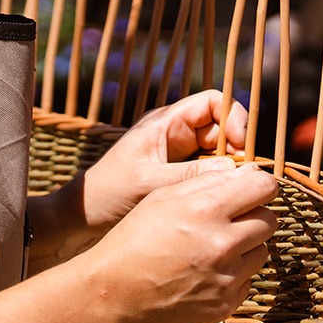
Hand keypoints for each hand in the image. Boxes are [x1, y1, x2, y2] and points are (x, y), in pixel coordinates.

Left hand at [79, 90, 250, 231]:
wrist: (79, 220)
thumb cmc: (106, 195)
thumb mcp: (149, 184)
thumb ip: (191, 175)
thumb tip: (236, 170)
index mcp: (166, 122)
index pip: (214, 102)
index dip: (234, 118)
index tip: (240, 147)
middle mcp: (175, 134)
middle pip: (222, 129)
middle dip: (236, 149)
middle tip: (242, 177)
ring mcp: (178, 156)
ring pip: (219, 154)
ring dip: (230, 169)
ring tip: (233, 191)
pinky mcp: (178, 178)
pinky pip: (208, 174)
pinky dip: (219, 184)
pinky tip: (220, 201)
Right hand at [80, 162, 278, 322]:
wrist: (113, 293)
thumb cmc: (135, 239)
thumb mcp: (164, 197)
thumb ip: (209, 181)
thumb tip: (253, 172)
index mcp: (207, 210)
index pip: (264, 187)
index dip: (259, 186)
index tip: (251, 191)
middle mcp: (222, 244)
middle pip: (269, 221)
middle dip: (253, 217)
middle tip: (227, 222)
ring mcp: (226, 278)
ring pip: (261, 252)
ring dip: (245, 248)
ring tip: (211, 249)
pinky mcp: (225, 305)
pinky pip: (248, 281)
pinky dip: (233, 276)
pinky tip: (204, 274)